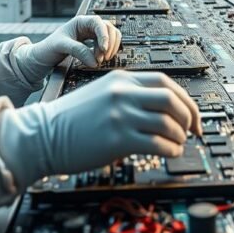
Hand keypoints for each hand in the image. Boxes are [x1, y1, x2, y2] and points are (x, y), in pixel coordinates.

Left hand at [16, 15, 121, 81]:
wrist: (42, 57)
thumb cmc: (48, 47)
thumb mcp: (61, 46)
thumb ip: (78, 51)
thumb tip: (95, 61)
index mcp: (80, 22)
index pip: (98, 23)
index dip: (104, 34)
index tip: (104, 48)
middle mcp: (88, 26)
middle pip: (109, 29)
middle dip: (109, 43)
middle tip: (103, 57)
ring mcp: (92, 35)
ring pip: (111, 37)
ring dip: (111, 48)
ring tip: (102, 60)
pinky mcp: (94, 44)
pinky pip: (107, 45)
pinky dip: (108, 52)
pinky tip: (101, 59)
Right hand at [40, 71, 202, 174]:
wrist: (40, 136)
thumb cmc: (69, 121)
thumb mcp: (101, 95)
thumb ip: (129, 98)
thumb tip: (162, 114)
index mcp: (120, 79)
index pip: (165, 82)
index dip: (185, 99)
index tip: (192, 114)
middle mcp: (122, 93)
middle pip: (171, 99)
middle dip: (189, 116)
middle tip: (192, 130)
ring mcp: (120, 115)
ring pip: (168, 122)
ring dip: (180, 136)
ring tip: (178, 144)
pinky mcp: (117, 139)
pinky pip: (157, 143)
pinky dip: (170, 149)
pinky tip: (169, 153)